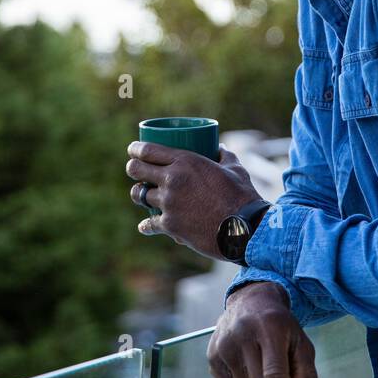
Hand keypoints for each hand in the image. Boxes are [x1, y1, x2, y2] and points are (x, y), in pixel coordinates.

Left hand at [126, 141, 262, 259]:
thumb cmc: (242, 196)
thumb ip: (225, 156)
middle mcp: (172, 179)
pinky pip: (149, 224)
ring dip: (139, 194)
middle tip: (136, 170)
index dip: (136, 149)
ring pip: (139, 195)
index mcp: (186, 161)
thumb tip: (220, 148)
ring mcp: (169, 203)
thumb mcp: (235, 168)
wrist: (244, 229)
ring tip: (142, 194)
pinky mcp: (170, 225)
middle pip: (136, 169)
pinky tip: (145, 226)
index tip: (133, 150)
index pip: (148, 150)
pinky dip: (146, 225)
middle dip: (133, 168)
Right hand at [207, 282, 317, 377]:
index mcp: (269, 328)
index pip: (273, 373)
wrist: (249, 302)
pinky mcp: (213, 357)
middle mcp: (242, 335)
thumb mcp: (299, 340)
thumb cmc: (278, 325)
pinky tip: (251, 376)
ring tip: (265, 376)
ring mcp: (224, 346)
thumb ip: (305, 370)